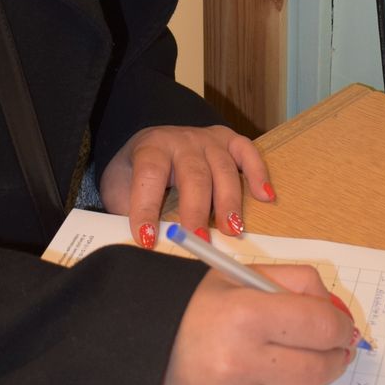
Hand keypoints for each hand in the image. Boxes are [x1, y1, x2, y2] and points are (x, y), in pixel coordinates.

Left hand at [99, 124, 274, 246]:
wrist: (147, 144)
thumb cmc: (134, 172)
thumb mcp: (118, 188)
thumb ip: (126, 210)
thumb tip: (139, 245)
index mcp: (151, 148)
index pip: (149, 175)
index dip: (147, 207)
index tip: (146, 239)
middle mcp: (181, 139)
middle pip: (193, 173)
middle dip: (196, 208)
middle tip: (199, 239)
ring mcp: (207, 138)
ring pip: (223, 167)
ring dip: (229, 200)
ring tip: (232, 230)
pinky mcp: (228, 140)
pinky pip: (247, 151)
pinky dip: (258, 172)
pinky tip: (265, 196)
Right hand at [157, 266, 356, 384]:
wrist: (138, 347)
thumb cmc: (194, 307)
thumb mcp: (240, 277)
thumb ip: (294, 283)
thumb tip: (338, 313)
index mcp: (244, 314)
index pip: (320, 326)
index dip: (341, 327)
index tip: (342, 327)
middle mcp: (240, 362)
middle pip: (318, 369)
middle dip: (335, 358)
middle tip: (335, 349)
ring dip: (305, 379)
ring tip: (287, 360)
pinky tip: (254, 378)